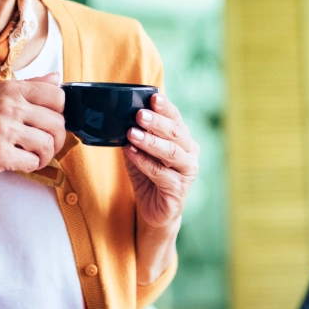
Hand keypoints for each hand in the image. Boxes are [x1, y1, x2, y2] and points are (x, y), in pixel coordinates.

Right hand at [0, 73, 65, 180]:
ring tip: (36, 156)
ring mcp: (3, 130)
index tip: (51, 121)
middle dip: (58, 138)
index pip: (57, 96)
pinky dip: (32, 166)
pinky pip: (33, 162)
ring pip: (48, 144)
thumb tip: (57, 77)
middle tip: (48, 145)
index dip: (60, 111)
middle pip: (57, 123)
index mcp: (11, 89)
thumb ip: (29, 85)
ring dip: (47, 155)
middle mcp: (9, 106)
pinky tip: (22, 162)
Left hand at [123, 94, 199, 228]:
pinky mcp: (178, 189)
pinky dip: (144, 161)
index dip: (166, 107)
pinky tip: (131, 153)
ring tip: (132, 133)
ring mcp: (187, 172)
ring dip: (150, 141)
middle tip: (139, 114)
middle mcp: (190, 153)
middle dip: (157, 122)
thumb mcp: (140, 152)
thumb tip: (118, 116)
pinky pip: (160, 173)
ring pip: (171, 153)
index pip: (176, 118)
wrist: (154, 211)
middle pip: (176, 133)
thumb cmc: (148, 176)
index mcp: (183, 139)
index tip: (153, 97)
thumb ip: (136, 136)